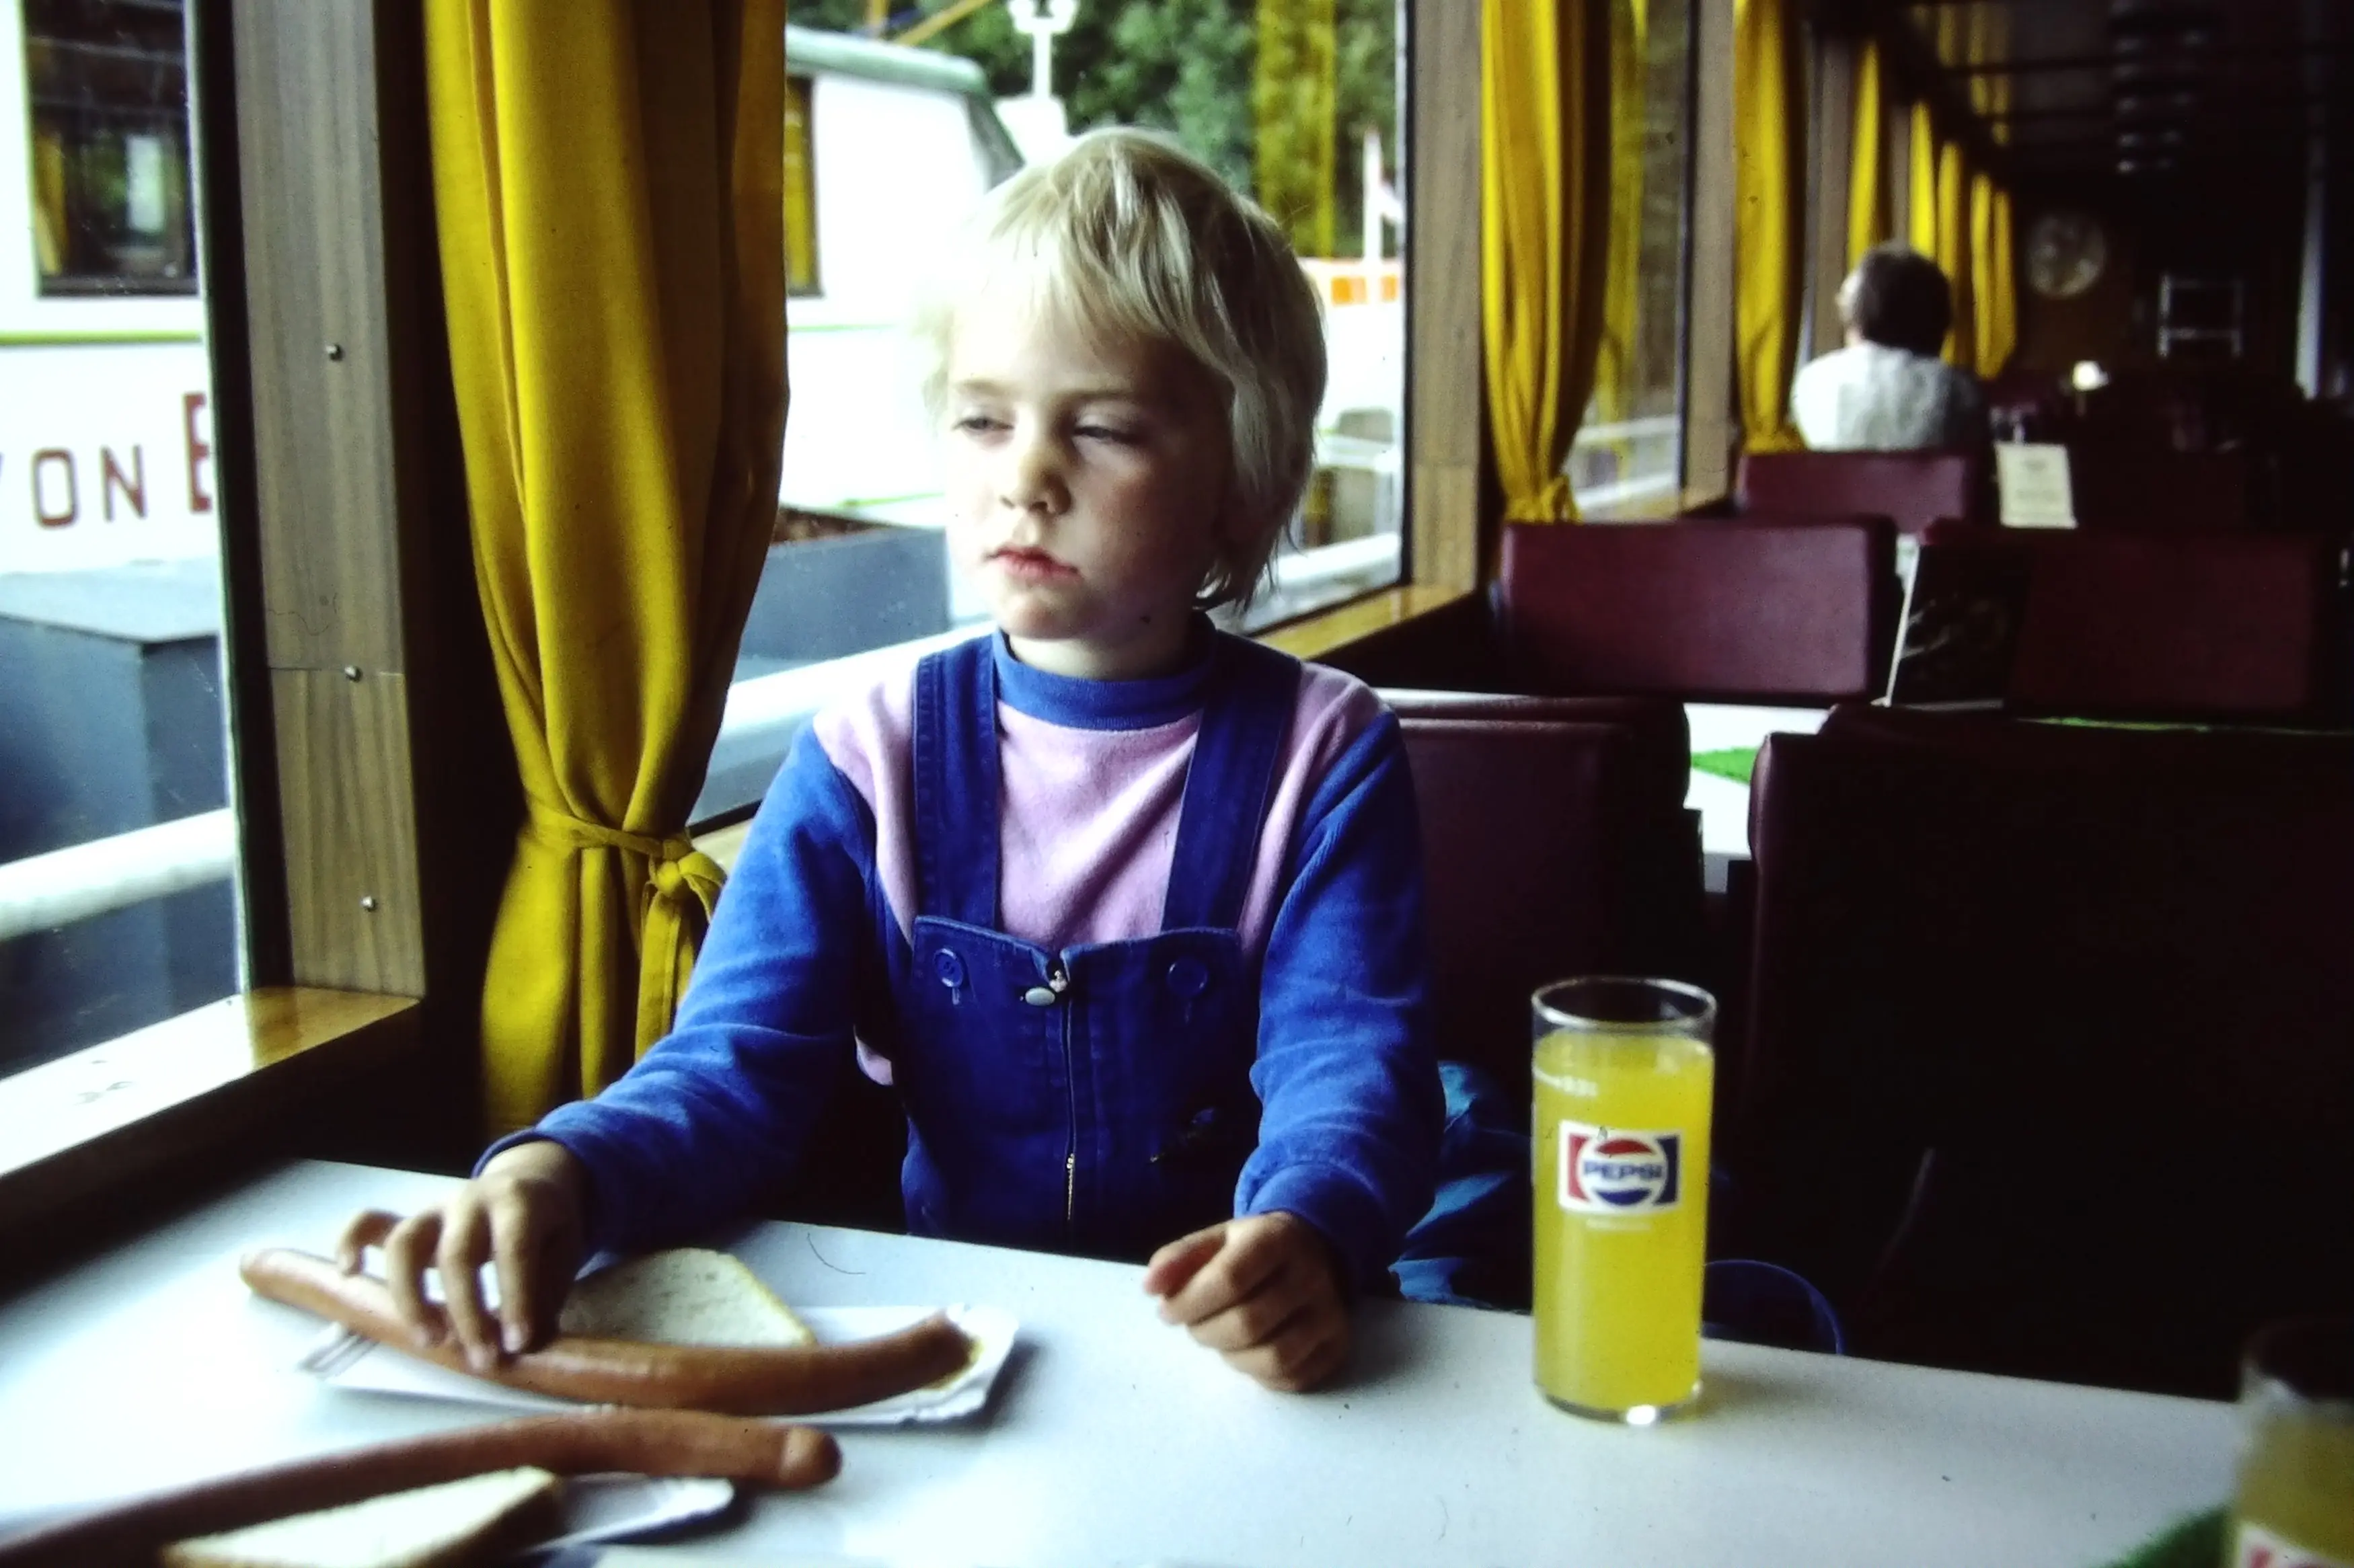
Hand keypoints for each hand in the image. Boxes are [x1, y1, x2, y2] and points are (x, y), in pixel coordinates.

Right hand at [335, 1140, 587, 1372]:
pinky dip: (351, 1242)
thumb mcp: (563, 1253)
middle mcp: (471, 1199)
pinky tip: (350, 1273)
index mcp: (519, 1201)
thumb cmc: (547, 1228)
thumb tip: (528, 1349)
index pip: (513, 1249)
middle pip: (457, 1253)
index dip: (515, 1298)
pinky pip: (371, 1223)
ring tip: (429, 1342)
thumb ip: (546, 1295)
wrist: (531, 1183)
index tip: (518, 1344)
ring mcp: (435, 1207)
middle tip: (482, 1360)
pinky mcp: (411, 1219)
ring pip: (405, 1242)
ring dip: (411, 1296)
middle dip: (467, 1312)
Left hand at [1141, 1212, 1350, 1391]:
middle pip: (1248, 1324)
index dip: (1189, 1303)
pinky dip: (1259, 1374)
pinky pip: (1292, 1378)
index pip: (1229, 1278)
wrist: (1316, 1249)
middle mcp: (1312, 1275)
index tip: (1167, 1310)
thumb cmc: (1253, 1248)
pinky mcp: (1338, 1346)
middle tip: (1193, 1325)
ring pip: (1273, 1358)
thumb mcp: (1215, 1240)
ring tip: (1221, 1338)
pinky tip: (1249, 1351)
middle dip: (1205, 1332)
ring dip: (1231, 1357)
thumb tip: (1150, 1287)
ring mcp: (1331, 1313)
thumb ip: (1178, 1258)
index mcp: (1277, 1238)